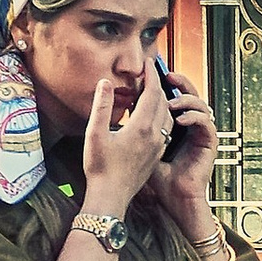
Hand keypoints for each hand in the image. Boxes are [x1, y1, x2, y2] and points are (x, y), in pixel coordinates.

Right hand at [82, 66, 170, 217]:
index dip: (151, 75)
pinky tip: (151, 118)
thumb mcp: (95, 134)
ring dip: (161, 101)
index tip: (149, 62)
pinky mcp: (156, 156)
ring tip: (149, 93)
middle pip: (162, 102)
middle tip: (147, 74)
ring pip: (166, 116)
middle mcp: (154, 136)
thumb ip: (102, 106)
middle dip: (156, 85)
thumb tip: (105, 82)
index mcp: (141, 127)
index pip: (152, 93)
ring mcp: (157, 147)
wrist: (110, 197)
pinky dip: (161, 116)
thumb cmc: (100, 168)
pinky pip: (165, 130)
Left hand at [145, 68, 220, 225]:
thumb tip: (117, 107)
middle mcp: (189, 126)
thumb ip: (131, 125)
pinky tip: (181, 120)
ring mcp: (200, 134)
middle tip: (168, 74)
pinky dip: (195, 117)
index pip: (171, 96)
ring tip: (172, 102)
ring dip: (187, 99)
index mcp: (172, 125)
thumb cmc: (155, 177)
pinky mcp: (209, 143)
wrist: (173, 197)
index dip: (164, 82)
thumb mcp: (137, 146)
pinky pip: (206, 123)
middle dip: (181, 82)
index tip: (152, 71)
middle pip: (189, 95)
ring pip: (200, 104)